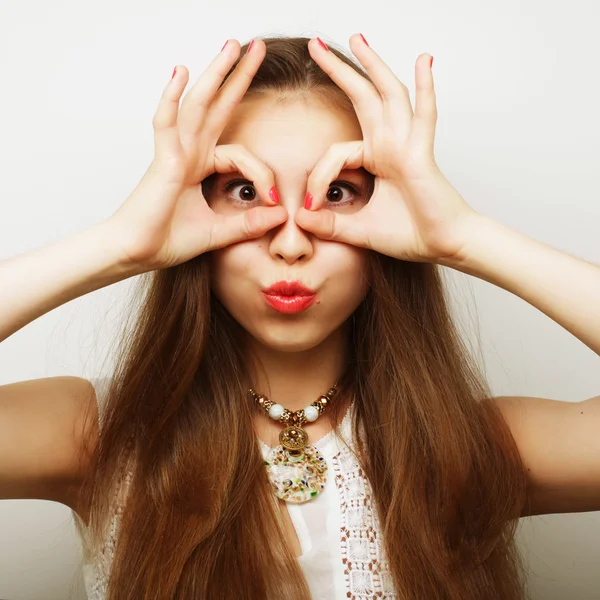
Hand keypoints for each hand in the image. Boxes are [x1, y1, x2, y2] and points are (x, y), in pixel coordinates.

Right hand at [107, 39, 286, 271]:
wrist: (136, 254)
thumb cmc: (166, 241)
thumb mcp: (218, 233)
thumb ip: (248, 224)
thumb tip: (282, 214)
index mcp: (201, 167)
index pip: (241, 153)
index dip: (263, 173)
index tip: (276, 199)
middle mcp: (189, 153)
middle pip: (217, 107)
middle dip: (238, 78)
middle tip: (256, 48)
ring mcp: (175, 153)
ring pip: (198, 105)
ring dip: (215, 74)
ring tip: (233, 46)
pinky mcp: (163, 161)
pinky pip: (166, 123)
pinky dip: (172, 98)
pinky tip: (181, 71)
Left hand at [295, 35, 478, 263]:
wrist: (443, 246)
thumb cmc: (410, 235)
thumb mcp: (359, 230)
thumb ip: (330, 224)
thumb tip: (298, 217)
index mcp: (376, 160)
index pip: (336, 152)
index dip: (317, 176)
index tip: (309, 205)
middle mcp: (391, 145)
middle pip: (362, 99)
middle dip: (340, 71)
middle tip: (317, 45)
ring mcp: (407, 145)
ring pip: (388, 95)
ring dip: (372, 66)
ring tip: (356, 38)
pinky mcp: (422, 153)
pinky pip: (424, 116)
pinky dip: (425, 88)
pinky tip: (423, 61)